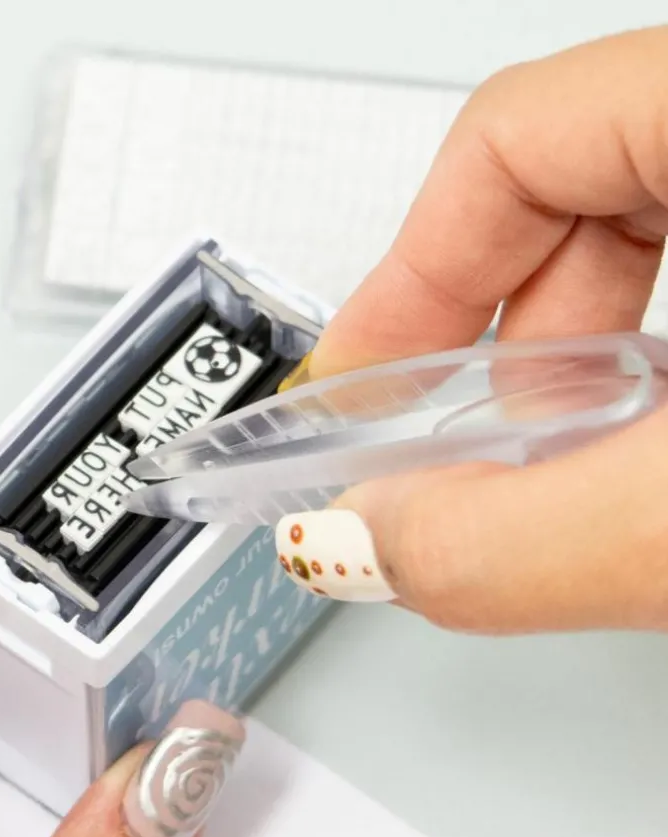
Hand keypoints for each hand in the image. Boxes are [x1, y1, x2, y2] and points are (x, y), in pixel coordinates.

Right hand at [275, 27, 667, 634]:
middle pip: (566, 181)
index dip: (408, 277)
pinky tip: (638, 437)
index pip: (512, 137)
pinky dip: (649, 354)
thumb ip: (522, 542)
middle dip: (486, 336)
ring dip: (570, 355)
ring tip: (551, 457)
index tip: (355, 393)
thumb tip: (365, 542)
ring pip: (644, 221)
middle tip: (446, 450)